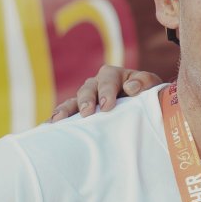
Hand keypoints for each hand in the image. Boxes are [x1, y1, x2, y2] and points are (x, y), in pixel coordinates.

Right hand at [49, 65, 163, 121]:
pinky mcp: (80, 111)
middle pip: (87, 89)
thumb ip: (144, 82)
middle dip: (86, 101)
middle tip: (87, 113)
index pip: (107, 80)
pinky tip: (50, 127)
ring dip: (66, 109)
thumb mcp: (151, 85)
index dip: (106, 92)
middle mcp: (96, 83)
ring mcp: (86, 97)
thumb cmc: (147, 94)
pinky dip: (58, 118)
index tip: (107, 106)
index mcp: (113, 75)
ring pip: (74, 101)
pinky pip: (67, 113)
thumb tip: (130, 87)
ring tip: (58, 120)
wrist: (144, 106)